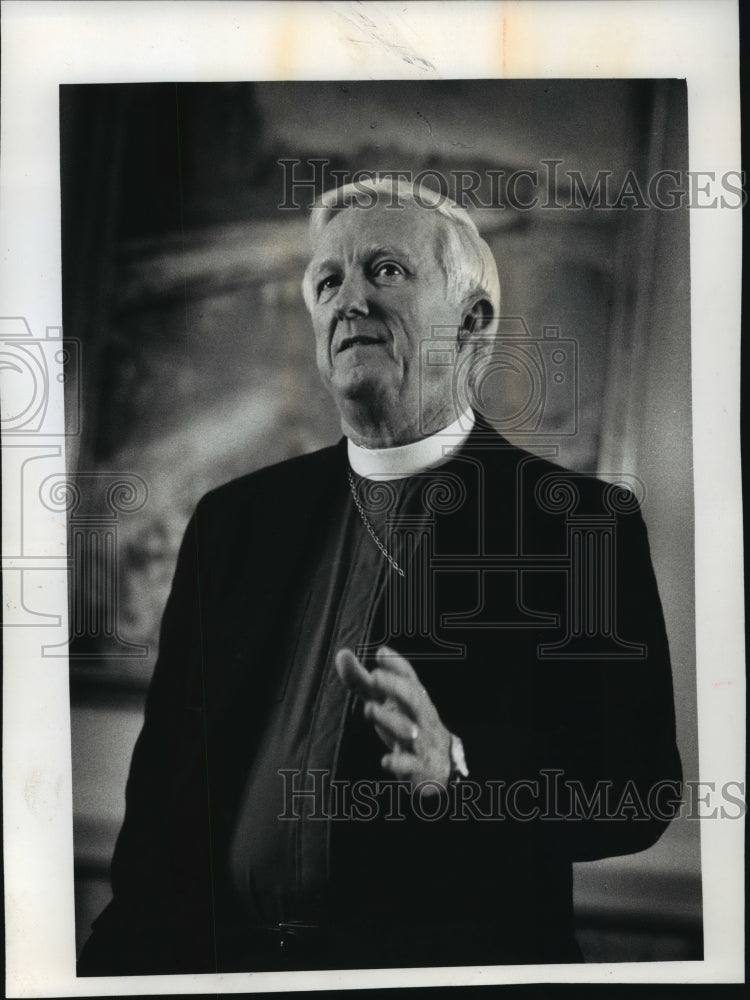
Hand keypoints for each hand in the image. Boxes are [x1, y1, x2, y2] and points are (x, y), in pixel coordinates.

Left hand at [335, 645, 450, 788]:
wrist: (439, 762)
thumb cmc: (405, 721)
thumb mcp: (384, 700)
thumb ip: (362, 679)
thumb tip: (342, 653)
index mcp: (413, 697)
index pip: (409, 677)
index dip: (397, 664)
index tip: (381, 652)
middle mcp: (420, 716)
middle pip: (414, 699)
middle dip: (395, 687)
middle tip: (374, 676)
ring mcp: (420, 741)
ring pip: (410, 730)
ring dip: (390, 720)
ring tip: (369, 709)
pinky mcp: (417, 767)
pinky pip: (410, 764)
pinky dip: (399, 762)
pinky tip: (386, 760)